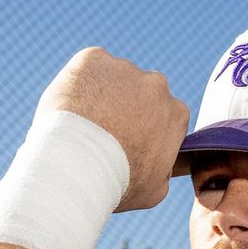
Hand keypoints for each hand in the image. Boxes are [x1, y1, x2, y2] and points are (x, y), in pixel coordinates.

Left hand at [38, 47, 189, 211]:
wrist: (78, 164)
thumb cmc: (118, 182)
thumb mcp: (156, 190)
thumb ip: (164, 171)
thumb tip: (163, 168)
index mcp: (176, 113)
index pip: (164, 116)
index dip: (146, 129)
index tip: (129, 142)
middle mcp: (156, 85)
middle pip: (140, 93)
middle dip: (126, 108)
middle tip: (103, 133)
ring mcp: (124, 68)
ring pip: (112, 79)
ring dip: (101, 95)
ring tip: (82, 125)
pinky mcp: (93, 58)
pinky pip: (87, 68)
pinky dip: (79, 83)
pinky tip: (71, 108)